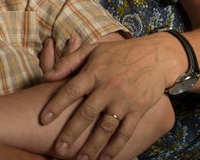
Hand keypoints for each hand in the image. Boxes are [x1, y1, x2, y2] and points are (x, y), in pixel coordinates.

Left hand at [39, 36, 172, 159]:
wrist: (156, 56)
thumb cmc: (119, 52)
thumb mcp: (93, 50)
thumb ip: (68, 61)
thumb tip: (47, 76)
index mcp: (94, 72)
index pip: (71, 90)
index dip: (56, 105)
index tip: (42, 120)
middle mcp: (108, 87)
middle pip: (86, 113)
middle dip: (71, 133)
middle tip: (59, 149)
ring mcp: (124, 100)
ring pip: (105, 127)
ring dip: (92, 145)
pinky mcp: (138, 110)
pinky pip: (125, 131)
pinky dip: (115, 147)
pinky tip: (105, 159)